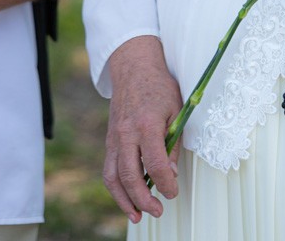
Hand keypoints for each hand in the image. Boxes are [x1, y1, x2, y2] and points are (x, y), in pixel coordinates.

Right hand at [104, 36, 183, 222]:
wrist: (133, 68)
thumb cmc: (159, 87)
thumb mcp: (176, 109)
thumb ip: (173, 142)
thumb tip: (170, 174)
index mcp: (146, 124)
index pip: (155, 164)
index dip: (165, 183)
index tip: (173, 192)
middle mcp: (126, 133)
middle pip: (130, 175)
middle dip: (143, 199)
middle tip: (158, 211)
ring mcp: (114, 138)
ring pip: (113, 177)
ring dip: (124, 201)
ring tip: (137, 216)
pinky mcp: (109, 141)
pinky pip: (108, 169)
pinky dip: (115, 188)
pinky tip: (127, 200)